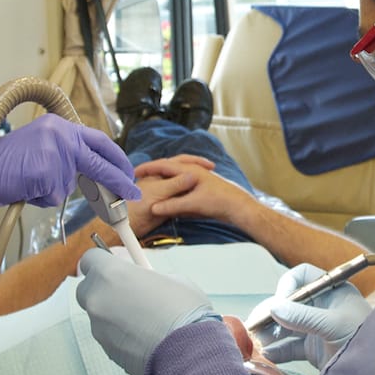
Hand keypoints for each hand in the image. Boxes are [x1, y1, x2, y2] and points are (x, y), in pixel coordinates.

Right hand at [0, 115, 135, 224]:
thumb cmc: (5, 165)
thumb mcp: (41, 148)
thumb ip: (67, 154)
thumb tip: (96, 173)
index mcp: (59, 125)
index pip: (98, 140)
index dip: (116, 157)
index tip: (127, 171)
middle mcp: (60, 134)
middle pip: (99, 161)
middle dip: (118, 179)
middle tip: (131, 192)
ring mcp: (54, 153)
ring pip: (71, 185)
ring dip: (53, 191)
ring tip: (28, 181)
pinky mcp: (47, 173)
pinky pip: (55, 197)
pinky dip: (41, 198)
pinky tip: (24, 187)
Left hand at [77, 249, 215, 374]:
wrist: (188, 354)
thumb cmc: (185, 310)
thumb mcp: (172, 279)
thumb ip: (147, 276)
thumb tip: (142, 279)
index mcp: (110, 274)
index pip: (90, 259)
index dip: (104, 260)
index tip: (118, 264)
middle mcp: (97, 299)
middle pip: (87, 288)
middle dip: (103, 287)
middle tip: (129, 290)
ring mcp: (98, 328)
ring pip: (99, 314)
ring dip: (115, 312)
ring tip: (145, 319)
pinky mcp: (106, 350)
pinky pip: (109, 335)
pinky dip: (121, 333)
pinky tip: (146, 337)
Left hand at [126, 155, 214, 235]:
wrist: (127, 225)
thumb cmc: (135, 207)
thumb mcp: (159, 193)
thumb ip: (175, 184)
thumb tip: (192, 175)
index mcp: (157, 173)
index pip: (177, 162)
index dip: (194, 162)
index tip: (209, 165)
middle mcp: (160, 181)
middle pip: (181, 174)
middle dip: (195, 173)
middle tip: (210, 174)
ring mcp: (161, 193)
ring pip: (181, 187)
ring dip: (192, 187)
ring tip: (206, 187)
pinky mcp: (162, 206)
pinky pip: (179, 200)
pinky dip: (187, 199)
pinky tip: (195, 202)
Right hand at [140, 161, 255, 230]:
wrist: (239, 207)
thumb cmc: (220, 201)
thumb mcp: (192, 204)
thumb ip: (172, 205)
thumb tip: (155, 208)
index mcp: (189, 171)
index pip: (162, 166)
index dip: (146, 169)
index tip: (134, 174)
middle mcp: (192, 172)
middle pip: (168, 168)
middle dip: (153, 171)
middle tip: (140, 175)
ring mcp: (197, 179)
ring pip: (175, 177)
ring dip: (163, 179)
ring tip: (150, 183)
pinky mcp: (201, 189)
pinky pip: (181, 186)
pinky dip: (172, 189)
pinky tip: (168, 197)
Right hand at [249, 263, 370, 368]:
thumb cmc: (363, 339)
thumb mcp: (334, 325)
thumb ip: (304, 317)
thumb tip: (274, 308)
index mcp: (332, 291)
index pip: (303, 277)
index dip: (288, 286)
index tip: (279, 303)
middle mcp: (322, 307)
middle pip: (289, 303)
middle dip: (272, 313)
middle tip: (255, 327)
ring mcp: (316, 328)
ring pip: (286, 326)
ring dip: (270, 333)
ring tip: (258, 343)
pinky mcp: (313, 349)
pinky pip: (290, 347)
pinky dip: (277, 351)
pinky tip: (267, 355)